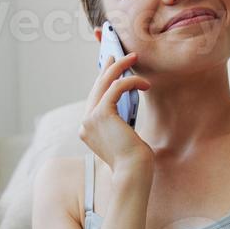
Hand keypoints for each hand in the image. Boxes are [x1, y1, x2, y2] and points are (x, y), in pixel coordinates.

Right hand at [79, 52, 154, 175]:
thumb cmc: (134, 159)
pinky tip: (144, 83)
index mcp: (88, 129)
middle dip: (109, 68)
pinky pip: (116, 88)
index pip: (94, 98)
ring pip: (104, 83)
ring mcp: (90, 119)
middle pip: (96, 87)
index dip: (103, 80)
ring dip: (119, 67)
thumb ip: (119, 120)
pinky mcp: (101, 114)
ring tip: (134, 58)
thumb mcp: (124, 136)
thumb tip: (126, 99)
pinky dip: (130, 81)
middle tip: (121, 55)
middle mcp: (85, 123)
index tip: (112, 67)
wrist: (133, 173)